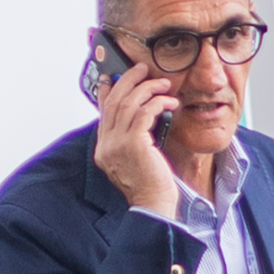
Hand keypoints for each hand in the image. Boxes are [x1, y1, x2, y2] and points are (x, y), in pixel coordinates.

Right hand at [90, 46, 191, 219]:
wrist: (153, 204)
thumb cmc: (150, 182)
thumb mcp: (135, 157)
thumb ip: (131, 137)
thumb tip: (139, 113)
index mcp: (103, 148)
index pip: (103, 111)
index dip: (108, 90)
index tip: (115, 75)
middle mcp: (106, 144)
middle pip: (114, 101)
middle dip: (129, 80)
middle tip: (143, 69)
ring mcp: (118, 144)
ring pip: (129, 103)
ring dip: (148, 89)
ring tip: (163, 84)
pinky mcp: (134, 144)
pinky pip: (145, 113)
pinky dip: (158, 103)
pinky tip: (170, 102)